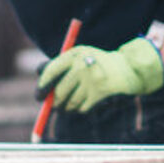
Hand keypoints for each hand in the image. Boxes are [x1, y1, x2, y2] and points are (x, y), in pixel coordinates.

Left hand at [36, 38, 163, 112]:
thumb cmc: (96, 62)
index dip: (43, 85)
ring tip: (68, 105)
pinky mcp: (99, 93)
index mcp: (75, 54)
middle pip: (59, 91)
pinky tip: (84, 102)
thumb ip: (60, 63)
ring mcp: (91, 80)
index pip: (51, 71)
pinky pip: (81, 107)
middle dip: (54, 102)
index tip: (40, 95)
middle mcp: (82, 66)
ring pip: (70, 102)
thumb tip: (38, 74)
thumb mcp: (80, 55)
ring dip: (66, 107)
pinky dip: (79, 108)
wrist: (125, 68)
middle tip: (52, 106)